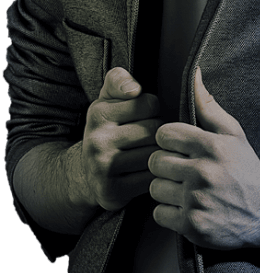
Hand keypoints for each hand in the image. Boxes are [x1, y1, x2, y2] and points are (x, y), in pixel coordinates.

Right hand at [81, 67, 161, 210]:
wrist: (88, 173)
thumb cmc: (108, 127)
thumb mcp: (108, 98)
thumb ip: (119, 80)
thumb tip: (133, 90)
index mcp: (98, 113)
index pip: (150, 103)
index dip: (152, 109)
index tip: (141, 116)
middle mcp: (96, 141)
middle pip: (154, 129)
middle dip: (157, 132)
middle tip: (147, 137)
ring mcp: (102, 168)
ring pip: (154, 153)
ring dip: (158, 153)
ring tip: (147, 152)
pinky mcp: (112, 192)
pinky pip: (150, 178)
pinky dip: (154, 174)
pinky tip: (145, 171)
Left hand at [148, 68, 259, 249]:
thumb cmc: (245, 168)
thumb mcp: (233, 133)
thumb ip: (207, 104)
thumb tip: (193, 73)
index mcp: (211, 145)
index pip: (164, 134)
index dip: (169, 140)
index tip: (179, 147)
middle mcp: (203, 172)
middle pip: (155, 161)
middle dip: (166, 164)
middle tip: (181, 169)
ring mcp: (196, 200)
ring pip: (155, 188)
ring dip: (166, 189)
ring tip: (185, 188)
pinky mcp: (191, 226)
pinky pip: (158, 213)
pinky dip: (169, 212)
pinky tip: (186, 207)